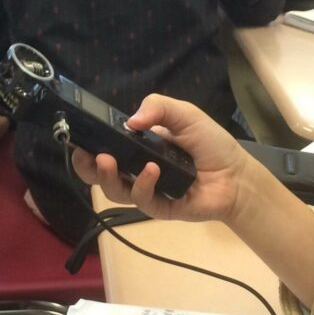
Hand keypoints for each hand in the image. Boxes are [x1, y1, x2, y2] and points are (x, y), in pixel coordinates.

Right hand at [71, 94, 256, 222]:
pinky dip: (142, 185)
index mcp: (138, 145)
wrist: (236, 175)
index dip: (89, 144)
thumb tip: (129, 121)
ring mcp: (147, 189)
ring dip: (107, 177)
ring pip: (115, 190)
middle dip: (86, 166)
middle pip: (100, 173)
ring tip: (108, 161)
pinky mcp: (159, 207)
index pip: (105, 145)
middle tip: (84, 155)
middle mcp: (137, 168)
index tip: (77, 138)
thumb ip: (158, 107)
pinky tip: (152, 170)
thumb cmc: (210, 143)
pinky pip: (141, 200)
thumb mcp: (185, 114)